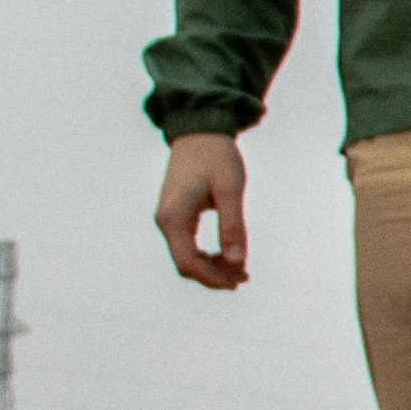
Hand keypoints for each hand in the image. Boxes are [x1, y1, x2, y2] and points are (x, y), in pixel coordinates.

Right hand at [155, 131, 252, 289]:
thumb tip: (236, 262)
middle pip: (185, 264)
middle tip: (244, 277)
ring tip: (240, 269)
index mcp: (174, 217)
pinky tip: (227, 255)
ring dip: (212, 267)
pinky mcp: (176, 214)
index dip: (213, 277)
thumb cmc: (216, 156)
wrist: (200, 130)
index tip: (239, 279)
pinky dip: (207, 255)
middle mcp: (166, 221)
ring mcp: (169, 218)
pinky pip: (188, 244)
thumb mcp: (230, 190)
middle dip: (214, 275)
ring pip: (186, 256)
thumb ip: (233, 226)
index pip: (187, 262)